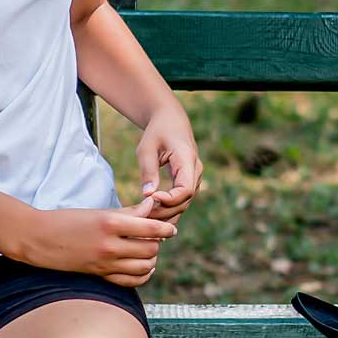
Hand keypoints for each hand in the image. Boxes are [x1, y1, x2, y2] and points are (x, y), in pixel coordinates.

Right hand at [19, 202, 177, 286]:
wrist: (38, 238)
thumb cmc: (69, 220)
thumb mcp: (99, 211)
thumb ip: (128, 212)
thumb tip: (152, 206)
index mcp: (110, 223)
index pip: (151, 228)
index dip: (166, 229)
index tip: (171, 230)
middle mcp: (109, 245)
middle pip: (151, 249)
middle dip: (157, 243)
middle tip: (155, 238)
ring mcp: (104, 263)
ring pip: (144, 266)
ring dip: (151, 259)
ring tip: (148, 251)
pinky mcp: (98, 274)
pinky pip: (130, 281)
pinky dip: (141, 275)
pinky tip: (142, 267)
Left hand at [136, 101, 202, 222]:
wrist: (171, 121)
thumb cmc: (157, 132)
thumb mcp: (147, 148)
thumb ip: (148, 171)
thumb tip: (147, 194)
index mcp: (187, 159)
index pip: (185, 189)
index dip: (169, 199)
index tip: (150, 199)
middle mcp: (195, 171)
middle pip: (185, 200)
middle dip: (165, 210)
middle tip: (142, 213)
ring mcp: (194, 177)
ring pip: (185, 203)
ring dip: (166, 213)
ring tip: (144, 216)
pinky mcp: (188, 181)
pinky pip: (182, 200)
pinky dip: (169, 209)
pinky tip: (152, 214)